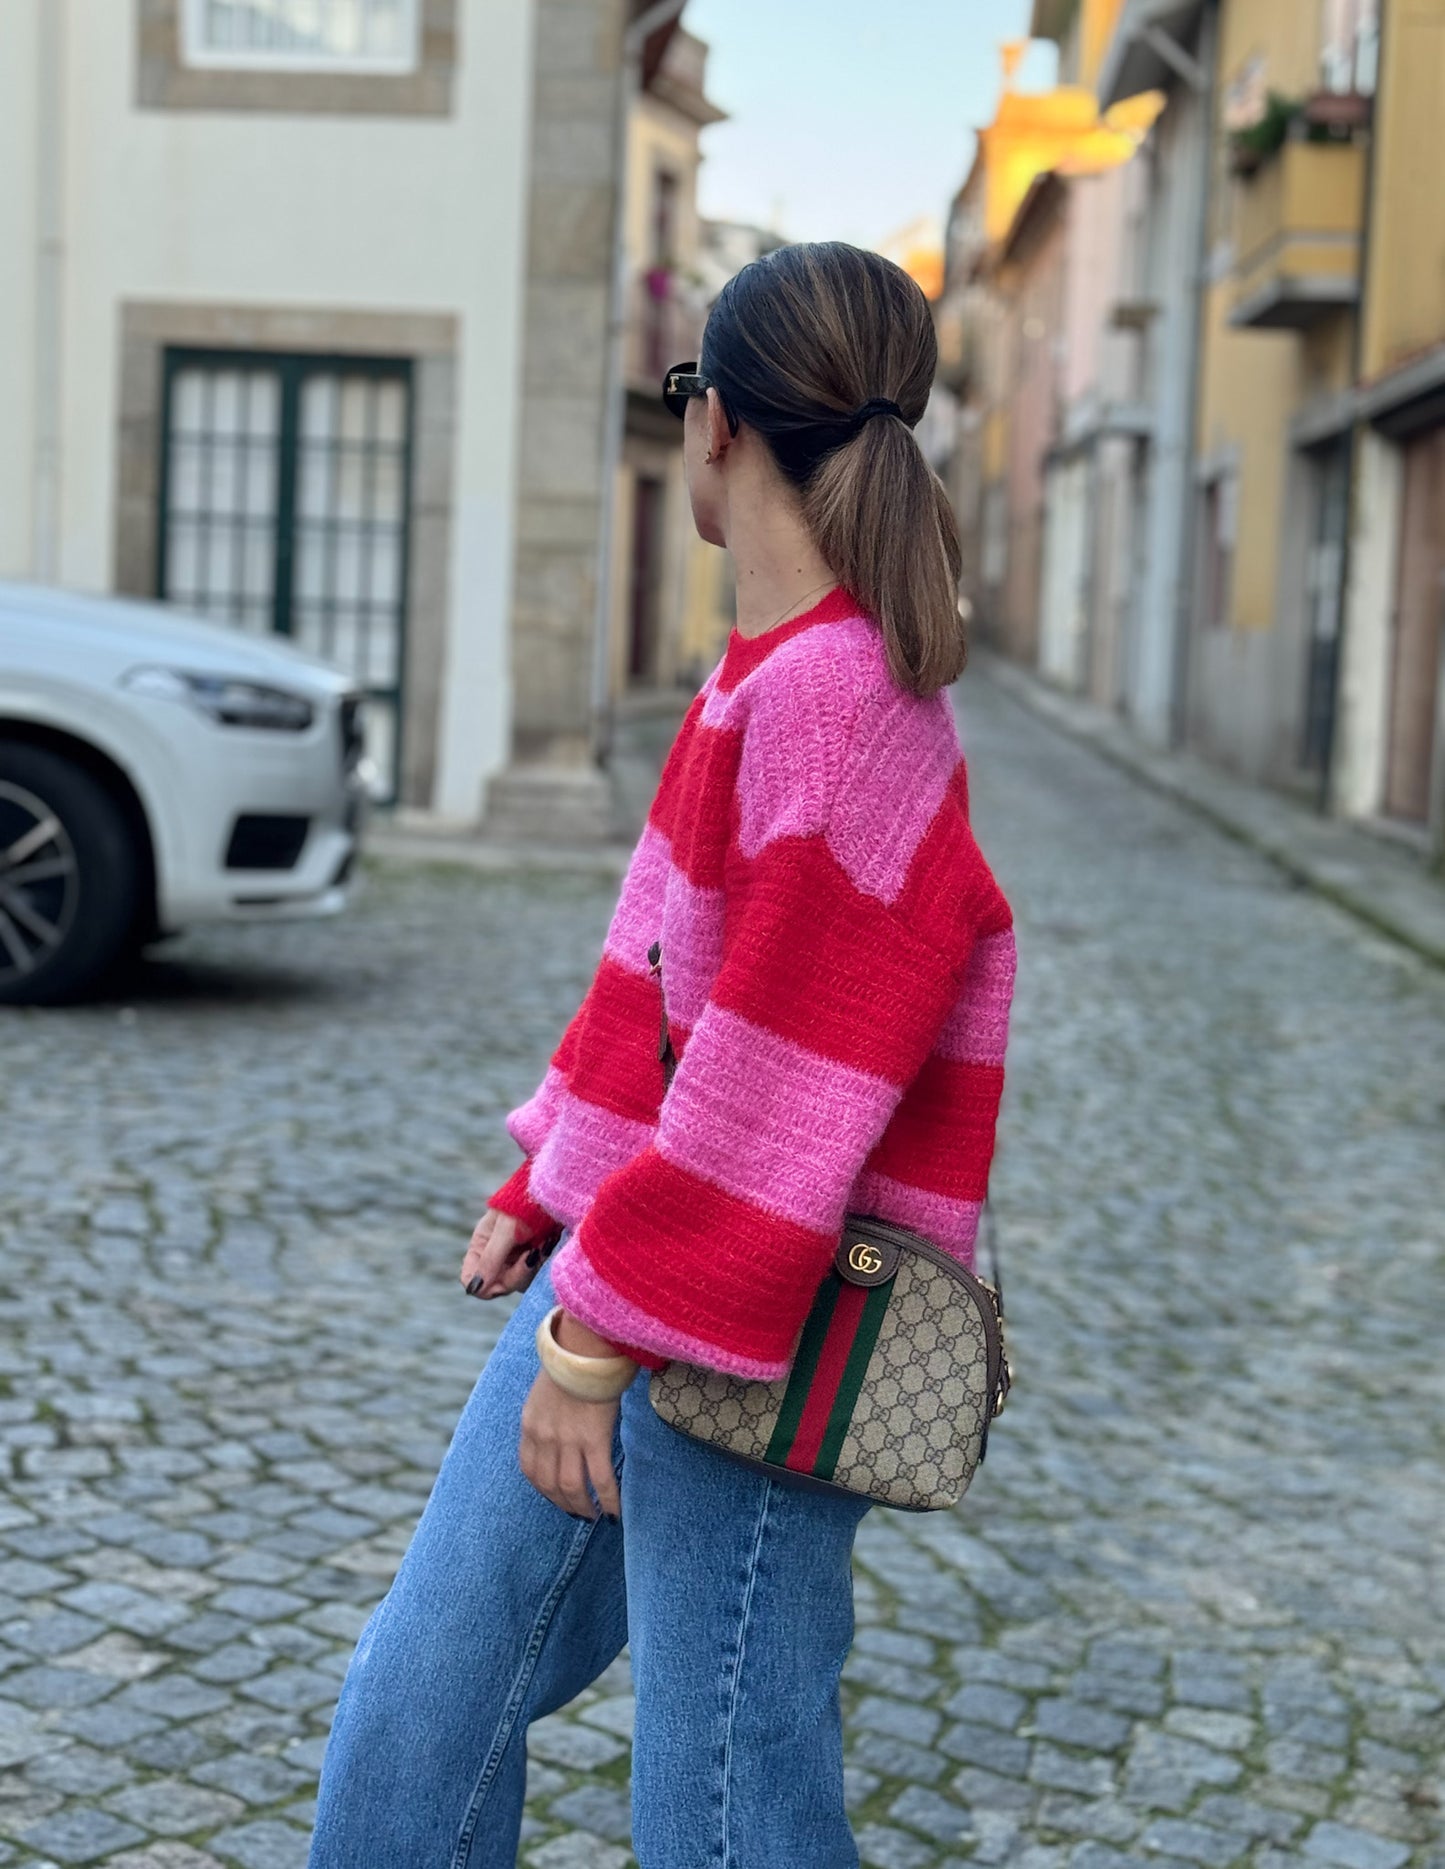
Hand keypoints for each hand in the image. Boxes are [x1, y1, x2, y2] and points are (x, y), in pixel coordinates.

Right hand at [459, 1207, 541, 1299]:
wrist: (558, 1191)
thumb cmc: (528, 1204)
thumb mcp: (507, 1229)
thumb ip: (491, 1258)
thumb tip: (473, 1289)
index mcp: (482, 1244)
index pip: (470, 1278)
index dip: (484, 1286)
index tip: (501, 1282)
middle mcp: (497, 1254)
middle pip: (497, 1285)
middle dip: (516, 1274)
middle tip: (532, 1254)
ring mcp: (517, 1257)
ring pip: (519, 1282)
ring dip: (532, 1267)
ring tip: (543, 1243)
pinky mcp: (537, 1258)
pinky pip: (536, 1274)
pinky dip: (543, 1263)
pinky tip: (549, 1245)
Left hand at [519, 1370, 621, 1520]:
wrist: (585, 1345)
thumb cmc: (572, 1362)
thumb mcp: (547, 1390)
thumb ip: (547, 1413)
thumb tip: (560, 1428)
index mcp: (530, 1424)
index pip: (530, 1469)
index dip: (543, 1489)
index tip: (555, 1497)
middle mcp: (544, 1437)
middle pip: (550, 1485)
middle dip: (564, 1504)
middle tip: (579, 1513)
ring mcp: (568, 1439)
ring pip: (572, 1488)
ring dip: (584, 1507)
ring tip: (595, 1515)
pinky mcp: (594, 1438)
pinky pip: (601, 1479)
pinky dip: (609, 1499)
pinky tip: (616, 1511)